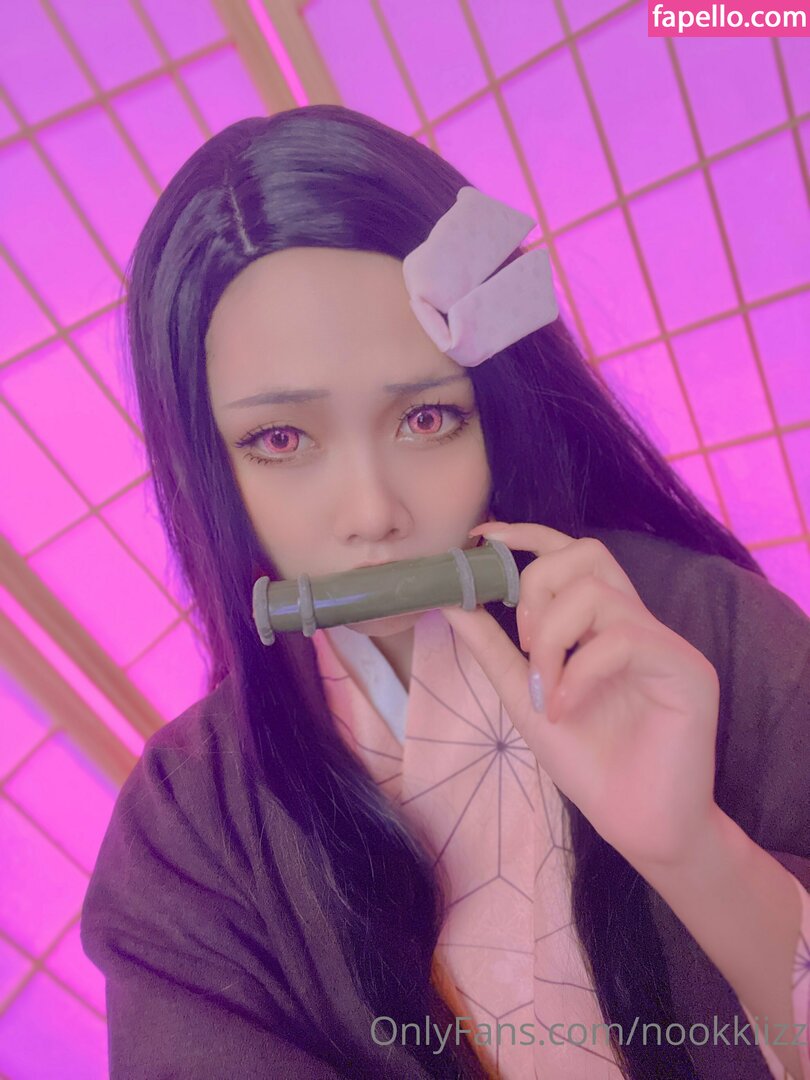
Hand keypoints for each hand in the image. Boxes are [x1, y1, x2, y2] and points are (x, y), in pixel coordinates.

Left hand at [441, 521, 720, 870]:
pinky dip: (579, 670)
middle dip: (536, 584)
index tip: (483, 538)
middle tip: (522, 642)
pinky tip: (564, 707)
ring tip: (542, 689)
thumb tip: (449, 600)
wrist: (636, 825)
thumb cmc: (588, 762)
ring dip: (551, 637)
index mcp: (603, 624)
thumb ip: (491, 648)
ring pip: (597, 591)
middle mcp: (637, 622)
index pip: (572, 554)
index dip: (528, 535)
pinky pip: (624, 638)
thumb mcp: (524, 698)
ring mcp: (665, 643)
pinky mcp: (688, 670)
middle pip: (587, 553)